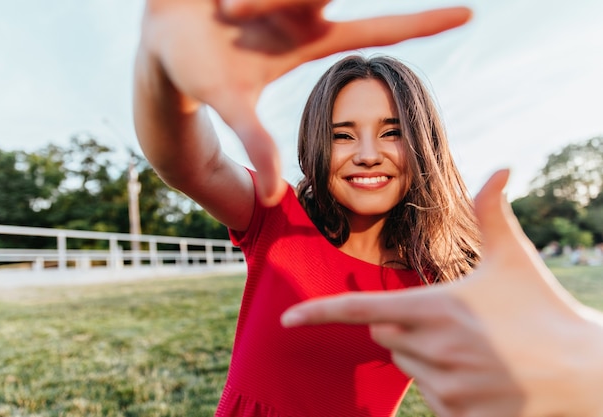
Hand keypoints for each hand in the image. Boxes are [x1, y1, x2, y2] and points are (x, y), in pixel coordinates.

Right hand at [141, 0, 470, 204]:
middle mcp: (304, 6)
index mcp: (310, 37)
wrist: (157, 41)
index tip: (470, 13)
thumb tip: (275, 200)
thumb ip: (257, 145)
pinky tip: (221, 4)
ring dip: (249, 3)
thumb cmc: (195, 72)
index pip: (379, 29)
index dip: (422, 22)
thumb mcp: (230, 104)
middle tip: (344, 8)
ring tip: (225, 13)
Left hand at [282, 169, 602, 416]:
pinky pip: (429, 397)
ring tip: (472, 349)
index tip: (286, 319)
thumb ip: (495, 213)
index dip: (319, 313)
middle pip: (384, 334)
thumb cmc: (545, 312)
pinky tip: (481, 377)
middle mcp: (433, 350)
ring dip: (424, 354)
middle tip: (449, 321)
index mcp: (436, 308)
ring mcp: (446, 389)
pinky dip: (444, 385)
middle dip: (401, 324)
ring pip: (405, 365)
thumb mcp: (516, 261)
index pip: (361, 309)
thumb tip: (501, 167)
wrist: (585, 375)